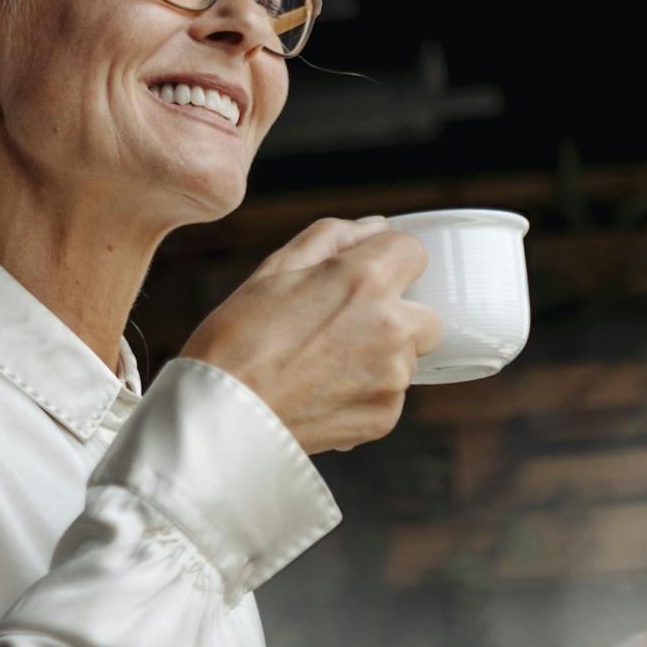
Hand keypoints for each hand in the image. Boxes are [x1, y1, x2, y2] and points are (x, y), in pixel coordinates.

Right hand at [180, 216, 442, 454]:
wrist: (220, 417)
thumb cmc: (236, 339)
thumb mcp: (274, 269)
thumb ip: (332, 237)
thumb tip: (374, 228)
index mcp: (367, 280)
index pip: (414, 251)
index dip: (387, 260)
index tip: (363, 276)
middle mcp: (393, 328)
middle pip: (427, 314)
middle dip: (397, 315)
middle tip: (343, 327)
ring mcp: (392, 378)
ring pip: (408, 358)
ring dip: (381, 357)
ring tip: (323, 365)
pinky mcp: (385, 418)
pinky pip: (389, 395)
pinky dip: (365, 393)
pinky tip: (322, 392)